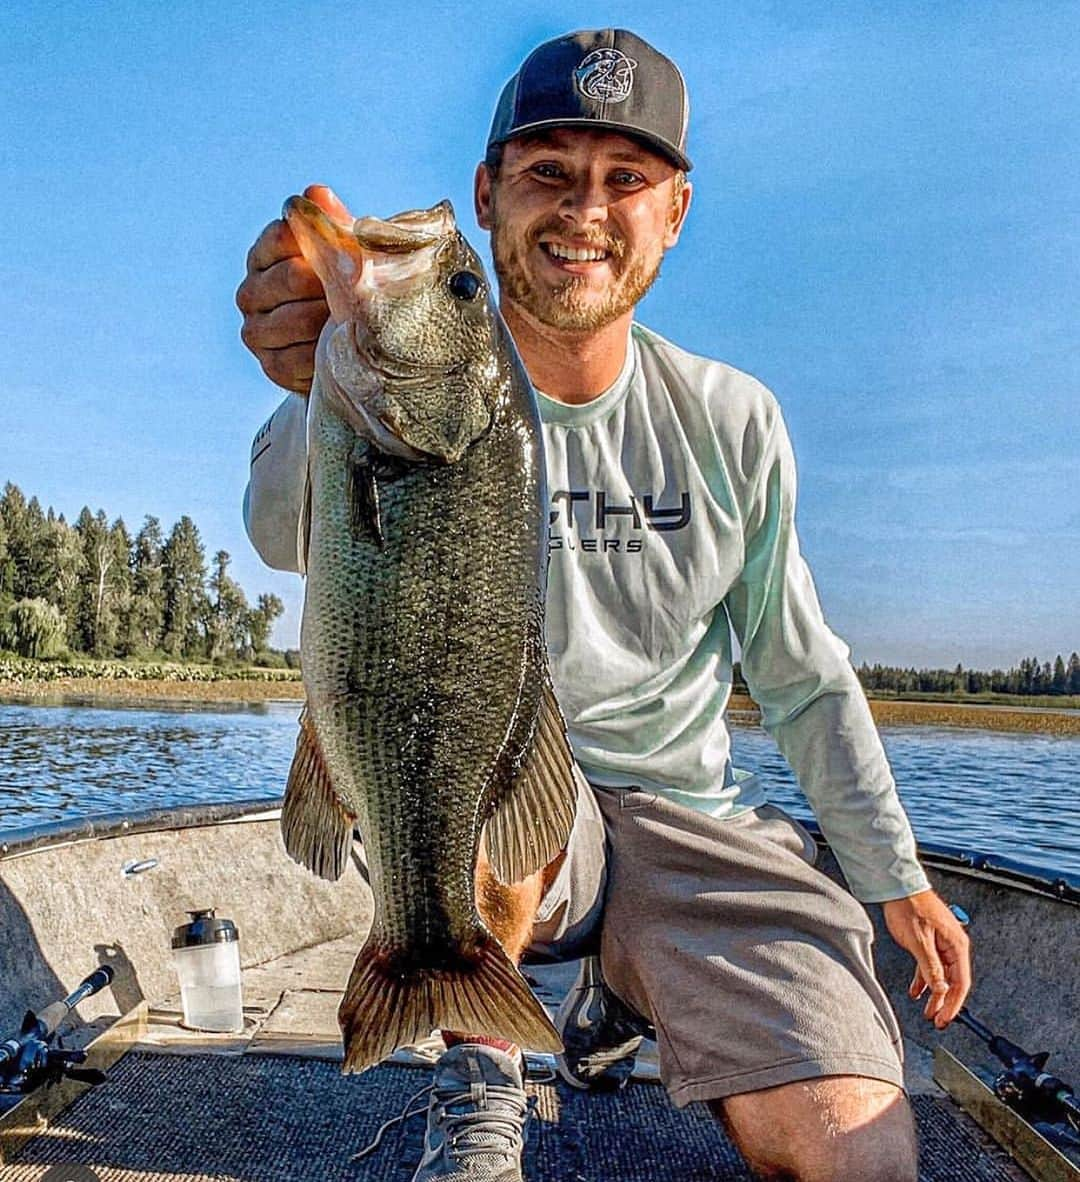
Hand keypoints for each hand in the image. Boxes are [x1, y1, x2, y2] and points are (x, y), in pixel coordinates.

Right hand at [236, 184, 346, 393]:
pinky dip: (326, 355)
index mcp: (264, 254)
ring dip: (333, 321)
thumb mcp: (346, 254)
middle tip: (364, 293)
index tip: (352, 253)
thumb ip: (331, 225)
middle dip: (333, 285)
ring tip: (358, 320)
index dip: (319, 244)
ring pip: (297, 320)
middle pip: (292, 278)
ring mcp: (256, 330)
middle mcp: (251, 290)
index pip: (282, 236)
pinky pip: (299, 358)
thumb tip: (316, 193)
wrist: (350, 348)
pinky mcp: (270, 365)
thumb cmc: (349, 288)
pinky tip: (342, 349)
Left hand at [882, 889, 971, 1027]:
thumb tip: (941, 990)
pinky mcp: (930, 940)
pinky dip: (924, 979)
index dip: (953, 1003)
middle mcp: (953, 944)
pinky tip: (917, 990)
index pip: (961, 982)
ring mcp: (942, 942)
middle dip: (945, 1002)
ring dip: (934, 993)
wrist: (897, 887)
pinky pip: (930, 965)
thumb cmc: (909, 907)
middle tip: (937, 1020)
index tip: (945, 1018)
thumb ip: (930, 968)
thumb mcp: (919, 942)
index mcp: (957, 945)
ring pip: (941, 975)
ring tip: (928, 1010)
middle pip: (953, 981)